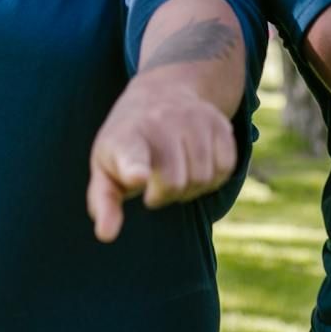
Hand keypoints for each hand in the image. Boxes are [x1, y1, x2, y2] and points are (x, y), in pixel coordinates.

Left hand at [86, 76, 236, 241]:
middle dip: (165, 195)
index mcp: (126, 137)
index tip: (137, 177)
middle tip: (153, 182)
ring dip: (189, 188)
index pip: (131, 156)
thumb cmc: (128, 144)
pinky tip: (195, 165)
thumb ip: (104, 203)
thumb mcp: (105, 169)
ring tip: (174, 172)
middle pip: (175, 183)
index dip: (134, 169)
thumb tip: (106, 236)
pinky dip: (212, 178)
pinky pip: (226, 169)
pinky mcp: (220, 123)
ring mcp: (194, 118)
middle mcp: (160, 121)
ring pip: (203, 178)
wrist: (160, 95)